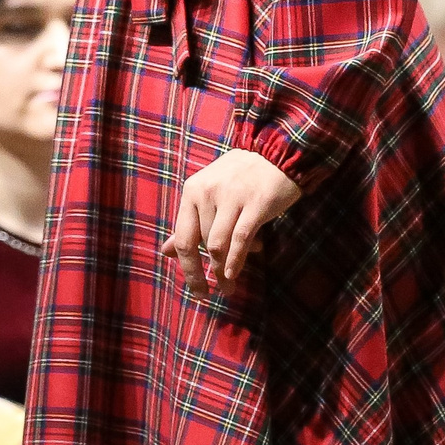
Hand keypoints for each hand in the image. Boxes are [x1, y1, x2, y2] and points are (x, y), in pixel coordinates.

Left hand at [162, 150, 301, 294]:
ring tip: (228, 286)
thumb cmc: (241, 176)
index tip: (195, 288)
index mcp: (193, 190)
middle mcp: (208, 192)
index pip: (183, 237)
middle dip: (206, 273)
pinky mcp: (256, 202)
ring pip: (219, 244)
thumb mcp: (210, 193)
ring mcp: (232, 196)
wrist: (278, 152)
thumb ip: (190, 222)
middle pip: (202, 244)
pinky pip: (241, 239)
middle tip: (214, 292)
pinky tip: (234, 274)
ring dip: (222, 271)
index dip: (187, 268)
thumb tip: (166, 252)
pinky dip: (236, 260)